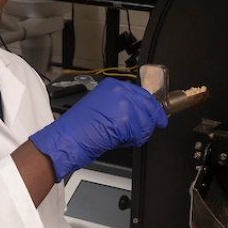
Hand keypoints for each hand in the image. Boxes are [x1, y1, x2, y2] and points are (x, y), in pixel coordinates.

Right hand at [30, 78, 166, 179]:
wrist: (69, 137)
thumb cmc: (79, 126)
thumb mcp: (99, 106)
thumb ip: (119, 105)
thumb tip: (137, 112)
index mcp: (113, 86)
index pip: (142, 94)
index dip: (152, 107)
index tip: (158, 115)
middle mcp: (120, 91)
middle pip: (149, 106)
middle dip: (149, 121)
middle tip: (145, 131)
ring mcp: (124, 104)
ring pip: (146, 122)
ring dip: (139, 134)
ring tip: (124, 138)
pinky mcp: (126, 119)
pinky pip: (139, 133)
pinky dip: (133, 141)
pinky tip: (120, 141)